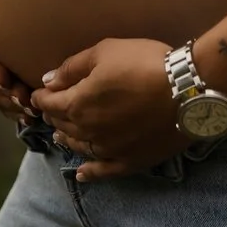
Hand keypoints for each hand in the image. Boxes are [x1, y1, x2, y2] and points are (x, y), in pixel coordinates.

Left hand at [29, 37, 187, 181]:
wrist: (186, 90)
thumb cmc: (145, 63)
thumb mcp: (105, 51)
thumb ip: (72, 67)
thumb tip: (48, 81)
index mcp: (77, 104)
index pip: (49, 103)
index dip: (41, 97)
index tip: (39, 93)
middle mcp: (87, 132)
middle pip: (63, 125)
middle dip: (53, 116)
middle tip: (51, 110)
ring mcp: (109, 150)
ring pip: (80, 148)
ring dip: (67, 139)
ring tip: (60, 136)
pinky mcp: (130, 161)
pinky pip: (104, 171)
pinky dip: (90, 173)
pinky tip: (82, 174)